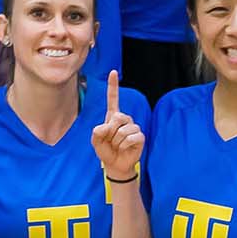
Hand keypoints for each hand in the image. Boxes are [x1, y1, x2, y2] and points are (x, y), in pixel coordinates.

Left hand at [90, 69, 143, 183]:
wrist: (115, 165)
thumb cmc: (106, 151)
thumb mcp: (96, 141)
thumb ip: (97, 133)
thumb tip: (107, 127)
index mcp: (113, 117)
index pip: (113, 99)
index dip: (113, 86)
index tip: (113, 72)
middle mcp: (125, 119)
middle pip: (118, 117)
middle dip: (111, 132)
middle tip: (111, 141)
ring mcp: (134, 127)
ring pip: (123, 131)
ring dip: (117, 142)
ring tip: (117, 146)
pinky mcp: (140, 137)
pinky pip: (131, 138)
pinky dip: (124, 146)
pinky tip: (125, 149)